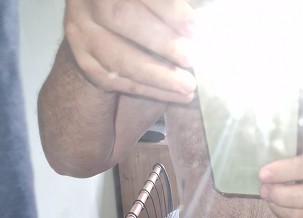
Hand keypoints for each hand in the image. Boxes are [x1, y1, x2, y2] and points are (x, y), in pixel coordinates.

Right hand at [64, 0, 196, 102]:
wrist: (100, 27)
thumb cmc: (137, 8)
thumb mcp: (147, 4)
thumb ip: (166, 6)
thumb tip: (193, 25)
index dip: (166, 8)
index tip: (192, 27)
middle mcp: (86, 4)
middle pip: (121, 19)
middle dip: (160, 40)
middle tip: (190, 57)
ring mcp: (82, 36)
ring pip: (119, 59)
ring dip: (157, 75)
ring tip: (188, 86)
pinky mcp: (88, 66)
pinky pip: (122, 83)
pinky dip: (153, 91)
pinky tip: (179, 96)